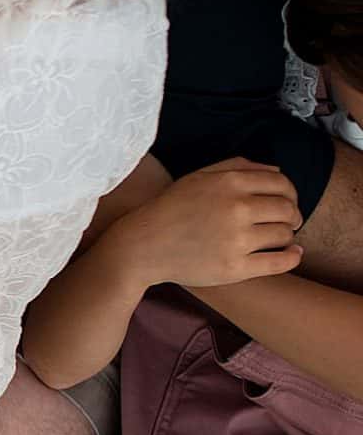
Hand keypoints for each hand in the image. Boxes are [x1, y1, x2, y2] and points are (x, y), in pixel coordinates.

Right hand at [106, 157, 303, 290]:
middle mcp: (236, 208)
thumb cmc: (170, 209)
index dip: (290, 194)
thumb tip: (278, 173)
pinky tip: (292, 254)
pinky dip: (292, 257)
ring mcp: (236, 239)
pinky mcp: (234, 267)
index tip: (286, 203)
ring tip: (276, 239)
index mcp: (229, 183)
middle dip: (291, 215)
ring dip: (286, 236)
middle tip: (286, 222)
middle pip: (287, 210)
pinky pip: (280, 262)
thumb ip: (237, 167)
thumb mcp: (198, 177)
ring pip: (285, 235)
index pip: (282, 185)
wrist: (142, 246)